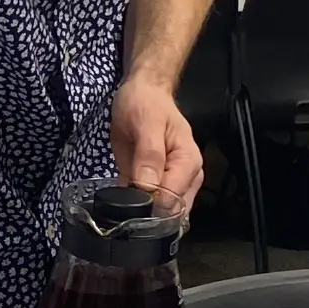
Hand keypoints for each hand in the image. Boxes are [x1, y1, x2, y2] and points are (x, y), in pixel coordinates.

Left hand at [111, 75, 202, 205]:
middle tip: (123, 204)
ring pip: (159, 213)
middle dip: (146, 214)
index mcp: (188, 163)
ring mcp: (170, 183)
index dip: (150, 203)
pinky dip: (132, 207)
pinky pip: (145, 206)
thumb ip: (149, 156)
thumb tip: (147, 188)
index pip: (173, 198)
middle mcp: (185, 177)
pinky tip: (120, 201)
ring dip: (139, 213)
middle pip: (169, 212)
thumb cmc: (146, 103)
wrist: (142, 93)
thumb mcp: (145, 123)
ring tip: (121, 201)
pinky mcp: (153, 185)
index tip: (129, 199)